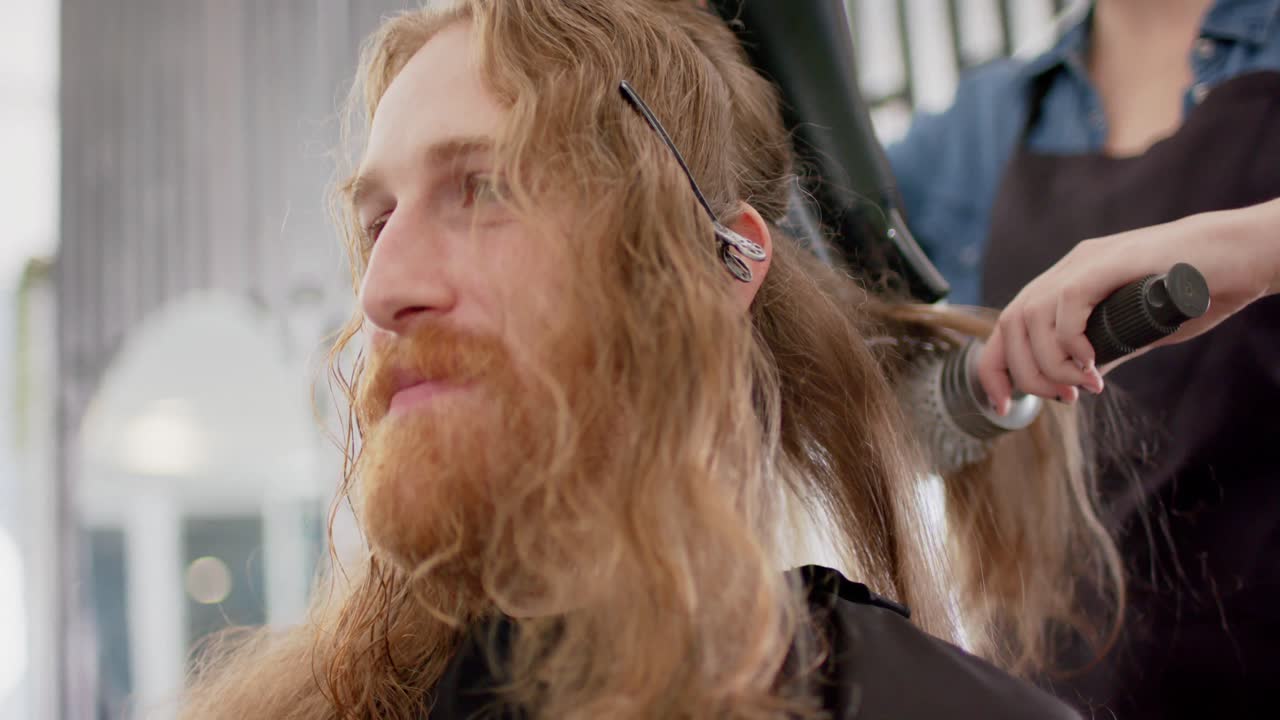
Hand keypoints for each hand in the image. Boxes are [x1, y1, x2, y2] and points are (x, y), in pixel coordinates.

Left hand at [977, 201, 1279, 413]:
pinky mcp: (1114, 260)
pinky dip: (1069, 339)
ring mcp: (1089, 261)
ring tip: (1083, 385)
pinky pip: (1068, 300)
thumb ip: (1104, 347)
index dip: (995, 368)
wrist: (1242, 255)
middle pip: (1010, 324)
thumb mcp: (1137, 330)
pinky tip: (1090, 363)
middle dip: (1025, 373)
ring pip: (1032, 315)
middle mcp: (1070, 268)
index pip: (1008, 326)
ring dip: (1049, 362)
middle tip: (1063, 399)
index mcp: (1068, 282)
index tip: (1003, 406)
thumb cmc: (1197, 291)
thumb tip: (1078, 380)